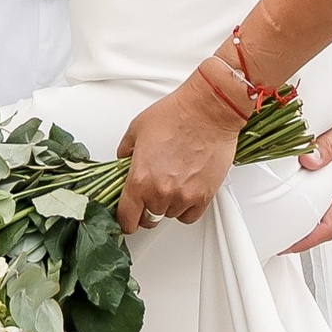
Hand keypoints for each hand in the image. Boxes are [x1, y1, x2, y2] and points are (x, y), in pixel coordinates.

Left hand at [113, 75, 239, 234]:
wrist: (207, 110)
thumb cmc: (176, 114)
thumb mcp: (136, 129)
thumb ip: (126, 152)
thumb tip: (124, 161)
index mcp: (139, 179)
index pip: (126, 218)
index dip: (125, 220)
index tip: (127, 218)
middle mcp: (161, 192)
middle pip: (148, 218)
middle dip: (146, 209)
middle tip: (149, 194)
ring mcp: (184, 196)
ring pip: (169, 215)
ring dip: (168, 205)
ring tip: (171, 182)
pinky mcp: (204, 196)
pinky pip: (190, 215)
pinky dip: (186, 208)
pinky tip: (184, 192)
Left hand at [282, 83, 331, 251]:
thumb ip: (326, 146)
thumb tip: (306, 160)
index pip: (330, 227)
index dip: (307, 240)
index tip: (287, 246)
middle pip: (326, 226)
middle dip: (302, 236)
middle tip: (276, 237)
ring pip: (326, 215)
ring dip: (305, 221)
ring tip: (281, 224)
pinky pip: (326, 202)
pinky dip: (310, 206)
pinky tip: (293, 201)